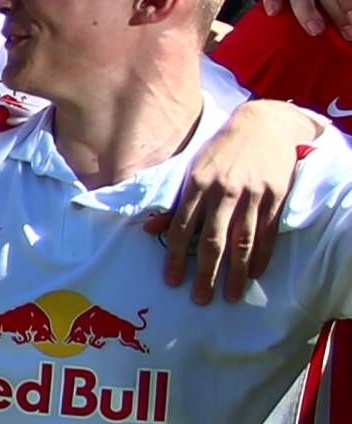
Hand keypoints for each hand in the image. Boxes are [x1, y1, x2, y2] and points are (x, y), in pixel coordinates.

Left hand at [157, 94, 320, 301]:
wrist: (264, 124)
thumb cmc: (220, 150)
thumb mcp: (192, 170)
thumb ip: (174, 203)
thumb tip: (148, 229)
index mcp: (198, 185)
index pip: (183, 228)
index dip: (176, 257)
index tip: (173, 282)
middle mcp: (225, 191)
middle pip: (213, 240)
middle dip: (206, 273)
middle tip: (201, 299)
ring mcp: (253, 194)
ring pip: (242, 240)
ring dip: (236, 272)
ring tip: (231, 295)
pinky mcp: (276, 195)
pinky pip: (268, 231)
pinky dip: (262, 255)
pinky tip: (255, 273)